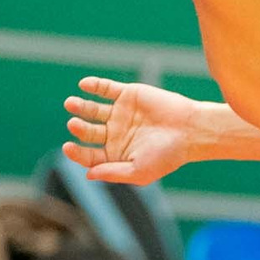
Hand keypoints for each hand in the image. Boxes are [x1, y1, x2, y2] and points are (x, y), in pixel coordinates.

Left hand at [64, 76, 200, 184]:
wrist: (190, 130)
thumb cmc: (168, 155)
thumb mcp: (140, 171)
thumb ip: (113, 173)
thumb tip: (88, 174)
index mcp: (116, 154)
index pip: (89, 155)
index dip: (77, 152)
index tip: (68, 147)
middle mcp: (115, 134)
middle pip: (88, 131)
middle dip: (79, 128)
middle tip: (74, 125)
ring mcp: (120, 113)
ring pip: (92, 109)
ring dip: (80, 106)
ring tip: (72, 104)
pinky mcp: (127, 95)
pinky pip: (105, 89)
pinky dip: (94, 86)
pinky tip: (85, 85)